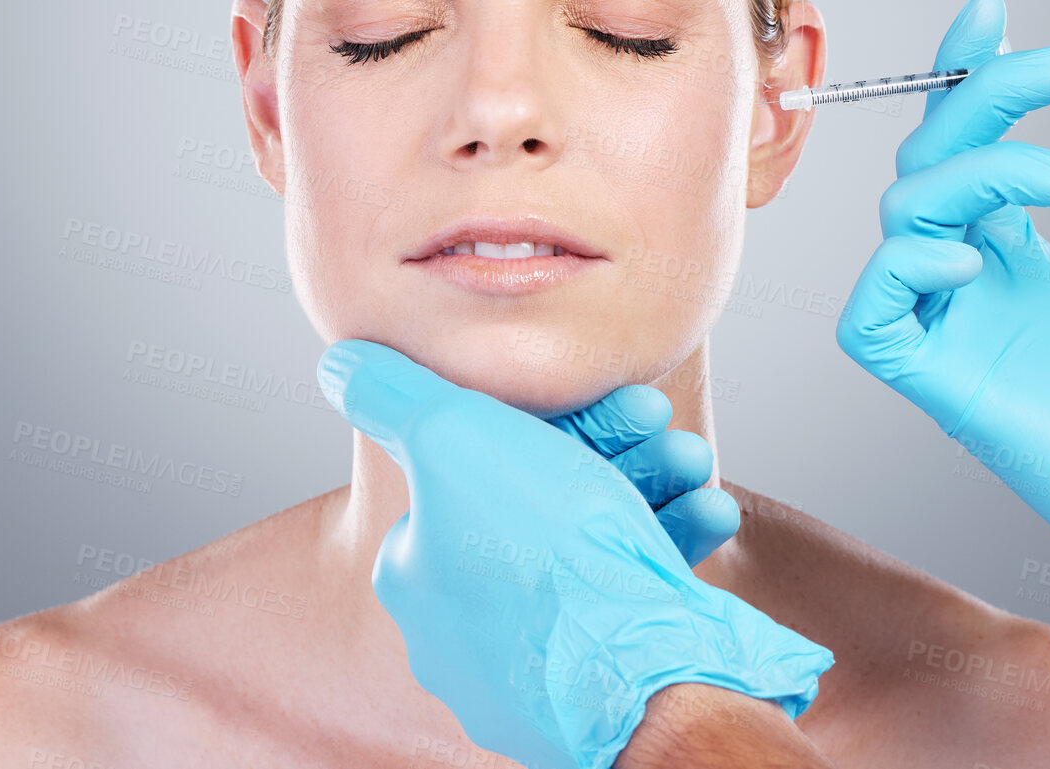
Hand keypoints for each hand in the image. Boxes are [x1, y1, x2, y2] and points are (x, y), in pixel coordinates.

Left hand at [318, 340, 834, 768]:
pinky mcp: (593, 684)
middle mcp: (461, 625)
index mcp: (415, 570)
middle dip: (611, 451)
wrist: (643, 676)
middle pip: (539, 500)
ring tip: (692, 463)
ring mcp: (529, 662)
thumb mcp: (453, 437)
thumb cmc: (546, 554)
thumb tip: (343, 364)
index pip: (473, 466)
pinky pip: (628, 599)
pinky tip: (707, 515)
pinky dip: (667, 547)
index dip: (546, 416)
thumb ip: (395, 395)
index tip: (602, 395)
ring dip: (649, 489)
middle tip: (659, 422)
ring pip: (592, 547)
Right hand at [835, 0, 1049, 714]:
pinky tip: (982, 257)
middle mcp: (982, 287)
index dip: (966, 76)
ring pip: (902, 218)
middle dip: (987, 97)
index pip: (966, 148)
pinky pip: (873, 315)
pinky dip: (907, 266)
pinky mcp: (945, 387)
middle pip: (932, 163)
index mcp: (1030, 257)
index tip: (998, 12)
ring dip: (978, 171)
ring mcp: (959, 334)